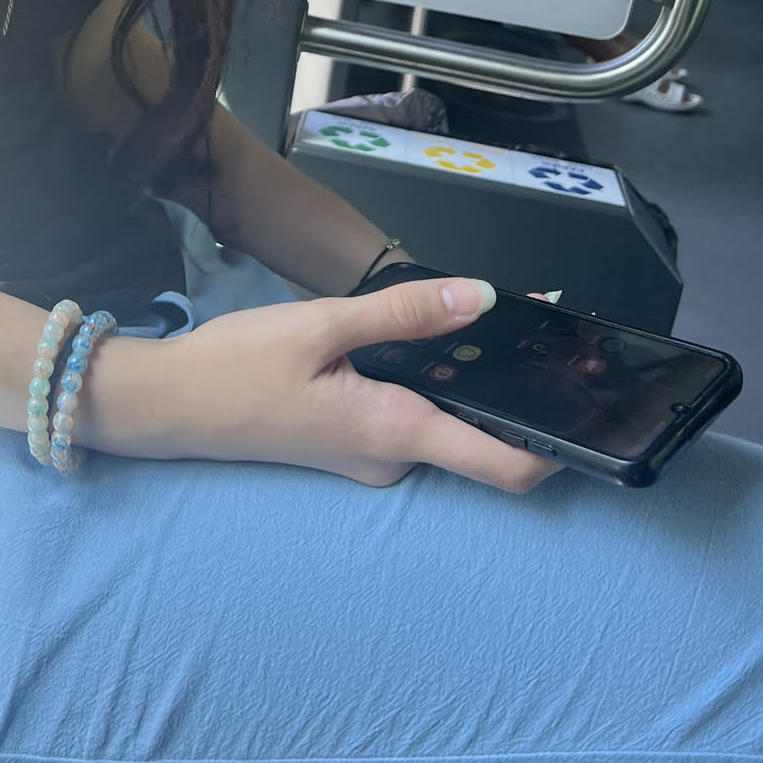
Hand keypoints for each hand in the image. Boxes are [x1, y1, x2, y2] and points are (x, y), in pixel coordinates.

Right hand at [140, 275, 558, 493]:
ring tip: (488, 314)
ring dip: (468, 375)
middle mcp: (392, 459)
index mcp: (394, 434)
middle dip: (513, 384)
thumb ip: (403, 313)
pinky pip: (412, 414)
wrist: (168, 405)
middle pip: (481, 434)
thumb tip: (481, 297)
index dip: (559, 442)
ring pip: (444, 417)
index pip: (505, 465)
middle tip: (545, 322)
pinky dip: (430, 378)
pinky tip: (425, 335)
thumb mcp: (321, 325)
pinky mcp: (351, 441)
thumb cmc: (237, 367)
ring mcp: (371, 456)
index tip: (594, 402)